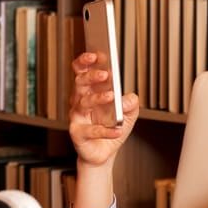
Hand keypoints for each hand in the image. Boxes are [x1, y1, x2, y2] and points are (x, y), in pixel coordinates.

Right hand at [68, 52, 139, 166]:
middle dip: (91, 76)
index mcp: (89, 90)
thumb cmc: (113, 126)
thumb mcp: (129, 113)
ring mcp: (77, 117)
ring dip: (97, 98)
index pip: (82, 71)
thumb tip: (129, 98)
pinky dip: (105, 130)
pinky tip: (117, 130)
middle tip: (104, 74)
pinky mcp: (78, 134)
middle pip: (80, 83)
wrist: (104, 153)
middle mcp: (79, 101)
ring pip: (83, 103)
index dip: (86, 61)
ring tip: (111, 96)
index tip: (97, 54)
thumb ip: (131, 103)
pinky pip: (91, 130)